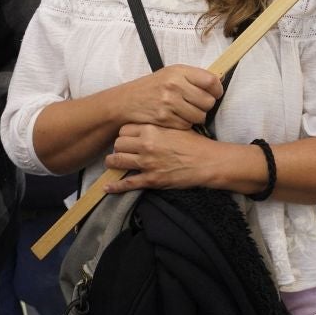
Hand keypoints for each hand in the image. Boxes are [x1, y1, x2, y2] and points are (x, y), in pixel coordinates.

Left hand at [103, 124, 218, 192]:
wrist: (208, 162)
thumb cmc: (195, 143)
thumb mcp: (176, 127)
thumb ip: (159, 127)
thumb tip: (147, 126)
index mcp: (152, 129)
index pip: (124, 129)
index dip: (124, 134)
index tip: (127, 138)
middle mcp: (146, 145)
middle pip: (118, 144)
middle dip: (118, 147)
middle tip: (121, 150)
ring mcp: (147, 163)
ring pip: (117, 161)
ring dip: (113, 163)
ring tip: (112, 163)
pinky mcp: (151, 180)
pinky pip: (128, 183)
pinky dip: (115, 187)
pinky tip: (107, 187)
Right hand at [115, 65, 222, 130]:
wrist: (128, 100)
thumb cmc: (153, 87)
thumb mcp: (171, 74)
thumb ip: (192, 77)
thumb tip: (217, 84)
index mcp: (179, 71)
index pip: (211, 81)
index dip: (217, 89)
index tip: (216, 93)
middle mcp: (174, 85)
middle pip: (208, 101)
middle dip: (206, 105)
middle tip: (198, 104)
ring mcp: (169, 103)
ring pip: (200, 116)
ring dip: (197, 116)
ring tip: (187, 112)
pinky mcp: (165, 118)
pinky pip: (187, 125)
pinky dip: (185, 124)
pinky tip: (177, 117)